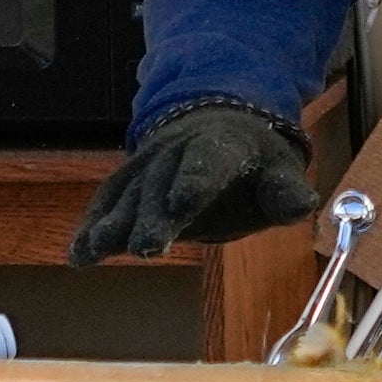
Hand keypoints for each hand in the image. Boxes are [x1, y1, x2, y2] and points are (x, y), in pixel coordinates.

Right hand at [69, 102, 318, 264]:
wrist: (217, 125)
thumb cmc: (254, 162)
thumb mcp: (279, 171)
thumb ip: (286, 193)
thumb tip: (302, 207)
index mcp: (223, 144)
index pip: (210, 160)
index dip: (196, 180)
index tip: (184, 204)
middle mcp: (177, 149)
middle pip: (162, 183)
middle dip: (153, 215)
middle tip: (146, 248)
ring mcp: (149, 162)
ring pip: (129, 192)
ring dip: (112, 222)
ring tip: (96, 251)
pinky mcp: (128, 180)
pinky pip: (108, 200)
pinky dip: (92, 226)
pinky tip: (79, 256)